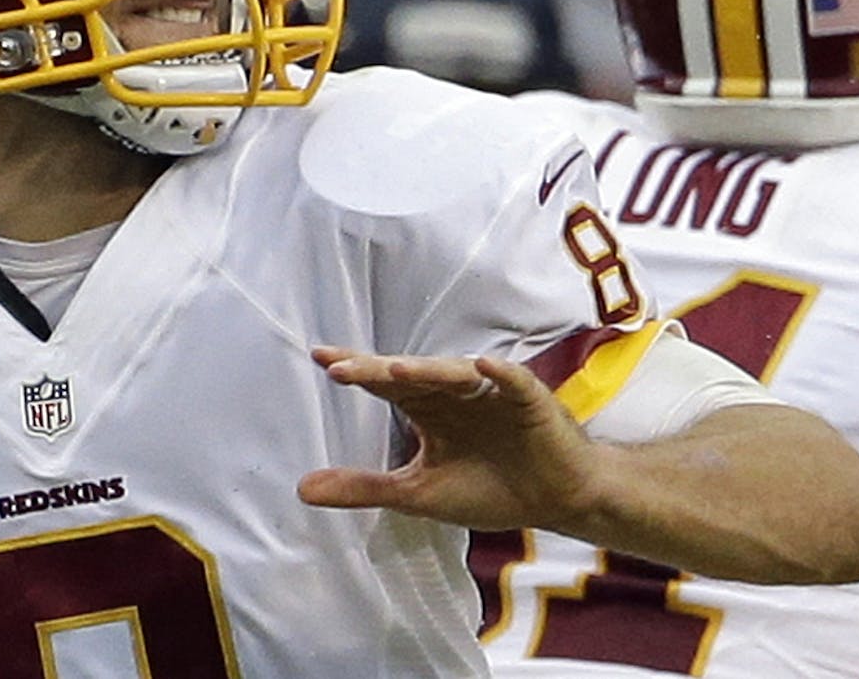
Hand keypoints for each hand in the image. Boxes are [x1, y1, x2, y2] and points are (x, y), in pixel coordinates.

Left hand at [296, 348, 600, 532]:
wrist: (557, 500)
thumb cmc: (490, 489)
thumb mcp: (418, 493)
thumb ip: (364, 487)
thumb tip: (301, 490)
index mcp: (427, 408)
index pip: (384, 383)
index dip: (354, 370)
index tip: (319, 358)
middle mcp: (454, 393)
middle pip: (411, 374)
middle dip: (376, 369)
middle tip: (339, 366)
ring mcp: (492, 393)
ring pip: (455, 374)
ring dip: (427, 369)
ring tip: (394, 368)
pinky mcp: (530, 402)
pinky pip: (514, 382)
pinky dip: (501, 375)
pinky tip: (484, 367)